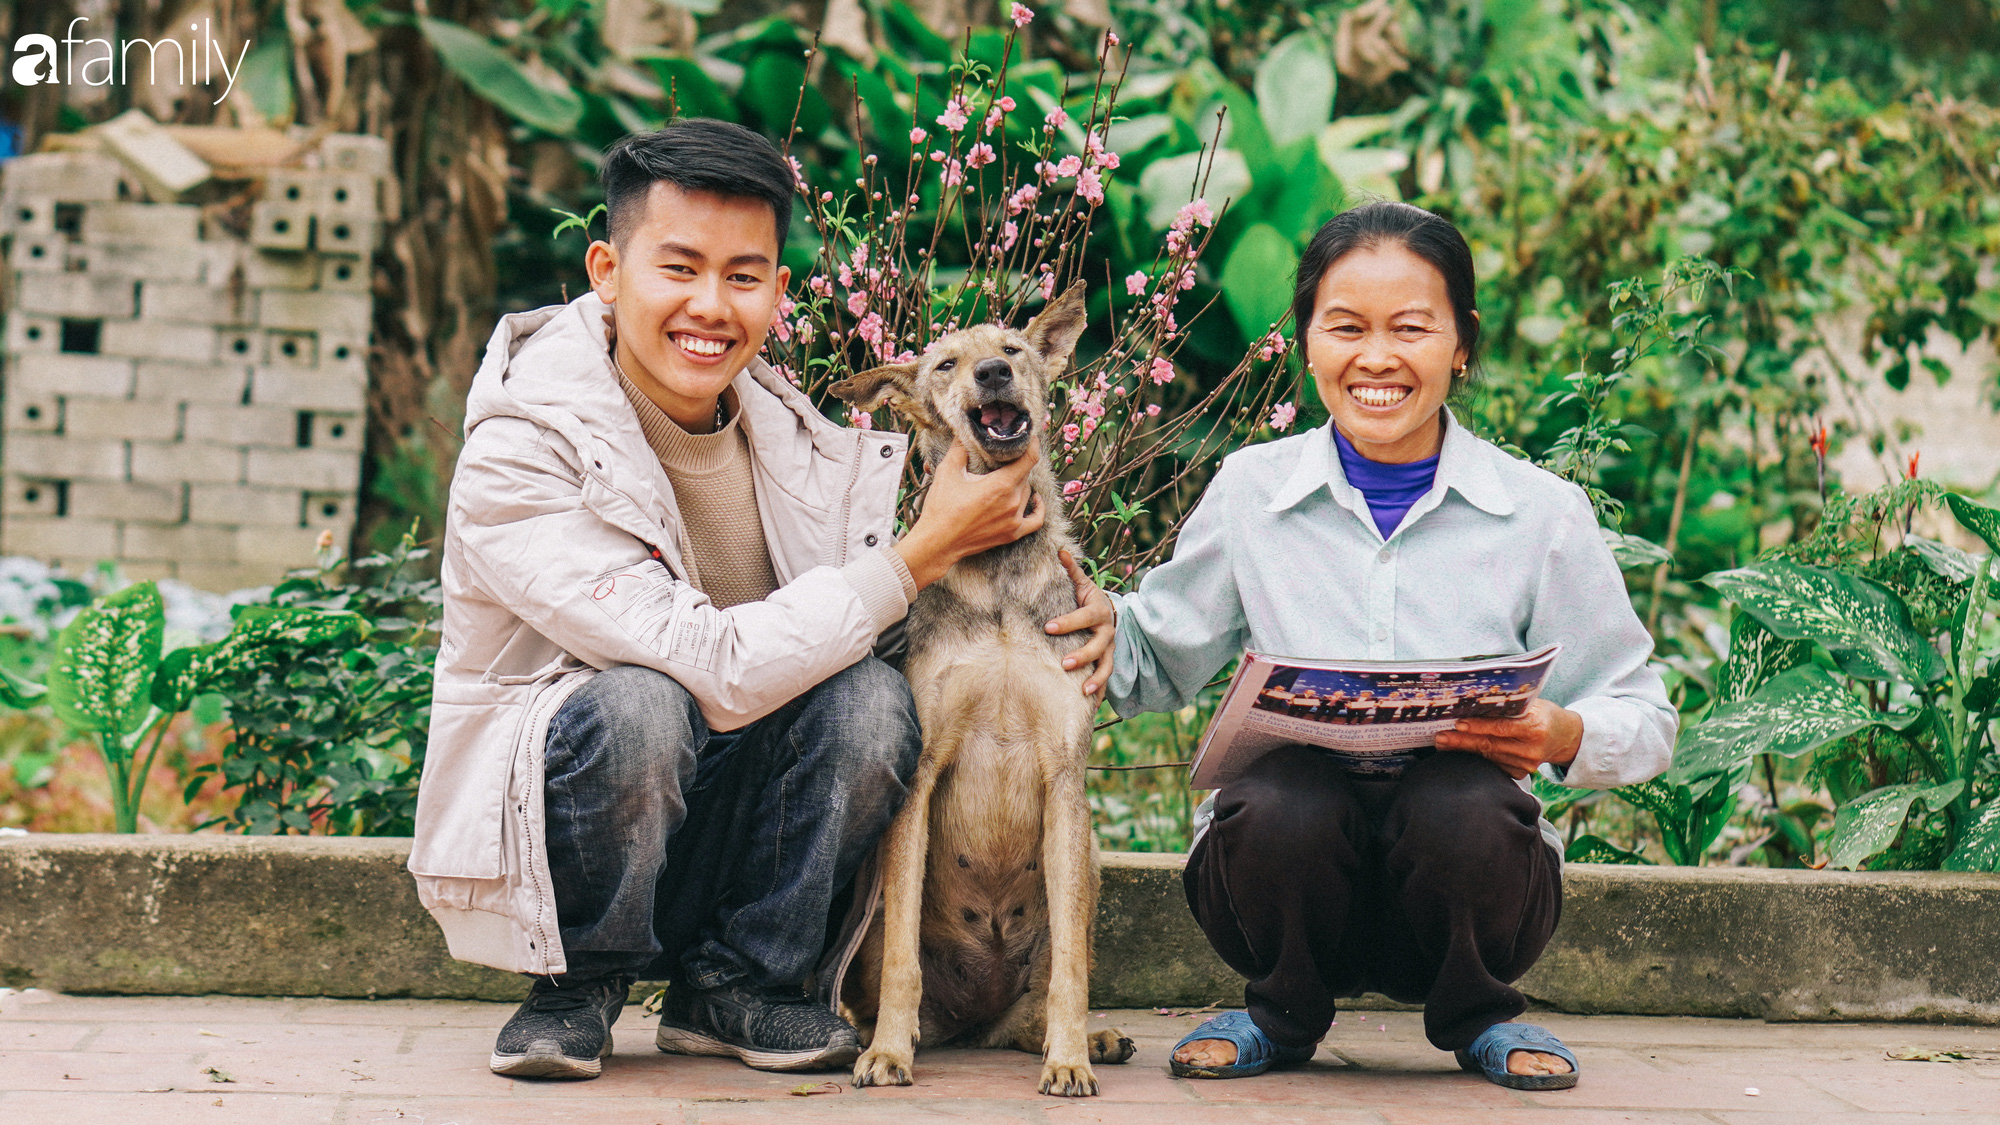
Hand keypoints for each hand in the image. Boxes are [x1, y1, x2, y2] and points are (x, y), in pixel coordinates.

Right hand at [894, 443, 1044, 589]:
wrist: (937, 542)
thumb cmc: (941, 508)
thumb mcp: (947, 472)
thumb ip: (960, 449)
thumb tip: (965, 432)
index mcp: (1000, 485)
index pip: (1029, 459)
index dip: (1032, 444)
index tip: (1030, 436)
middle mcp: (1012, 503)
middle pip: (1025, 475)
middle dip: (1016, 464)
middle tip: (1004, 457)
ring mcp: (1014, 520)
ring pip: (1027, 493)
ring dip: (1019, 483)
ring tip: (1005, 477)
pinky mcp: (1012, 534)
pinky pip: (1036, 520)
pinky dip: (1038, 508)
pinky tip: (1034, 498)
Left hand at [1045, 548, 1113, 697]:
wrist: (1111, 614)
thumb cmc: (1089, 600)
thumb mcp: (1082, 584)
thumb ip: (1071, 570)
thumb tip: (1059, 550)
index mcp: (1098, 612)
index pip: (1082, 618)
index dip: (1066, 622)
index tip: (1046, 627)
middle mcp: (1107, 633)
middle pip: (1097, 646)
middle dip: (1082, 655)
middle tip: (1064, 664)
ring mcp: (1109, 650)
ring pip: (1106, 666)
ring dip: (1096, 680)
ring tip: (1083, 691)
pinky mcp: (1107, 663)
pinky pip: (1105, 680)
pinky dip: (1099, 694)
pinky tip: (1090, 708)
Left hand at [1433, 699, 1582, 779]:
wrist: (1564, 737)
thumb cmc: (1543, 714)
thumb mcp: (1532, 704)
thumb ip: (1509, 705)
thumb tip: (1476, 699)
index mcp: (1535, 727)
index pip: (1502, 727)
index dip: (1479, 726)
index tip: (1459, 724)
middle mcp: (1531, 749)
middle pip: (1490, 745)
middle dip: (1462, 741)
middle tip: (1440, 737)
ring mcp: (1526, 764)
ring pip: (1489, 756)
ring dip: (1464, 750)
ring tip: (1444, 743)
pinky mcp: (1521, 773)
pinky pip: (1494, 764)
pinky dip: (1477, 757)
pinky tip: (1461, 752)